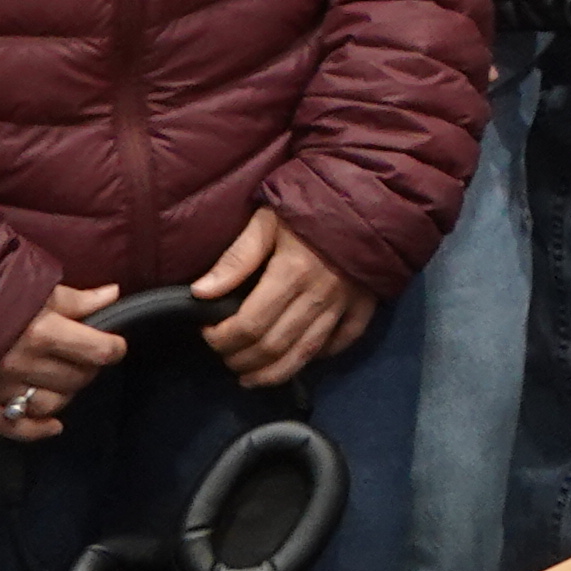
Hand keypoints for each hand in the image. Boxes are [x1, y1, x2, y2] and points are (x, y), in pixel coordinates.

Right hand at [0, 284, 128, 438]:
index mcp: (41, 330)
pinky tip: (53, 426)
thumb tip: (113, 295)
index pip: (98, 350)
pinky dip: (37, 430)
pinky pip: (13, 427)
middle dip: (87, 368)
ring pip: (51, 404)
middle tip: (84, 356)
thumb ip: (74, 298)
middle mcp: (23, 363)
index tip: (113, 344)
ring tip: (64, 378)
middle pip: (77, 379)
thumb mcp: (33, 286)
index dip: (112, 347)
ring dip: (66, 394)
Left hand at [193, 205, 367, 384]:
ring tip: (250, 377)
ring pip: (305, 354)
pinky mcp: (365, 305)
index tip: (206, 332)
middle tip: (224, 356)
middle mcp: (319, 296)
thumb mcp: (267, 220)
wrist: (369, 192)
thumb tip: (200, 293)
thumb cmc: (311, 204)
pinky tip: (299, 358)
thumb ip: (236, 258)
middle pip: (273, 346)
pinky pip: (342, 342)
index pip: (248, 324)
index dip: (221, 337)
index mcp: (292, 273)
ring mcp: (345, 304)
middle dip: (241, 359)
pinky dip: (320, 356)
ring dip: (272, 373)